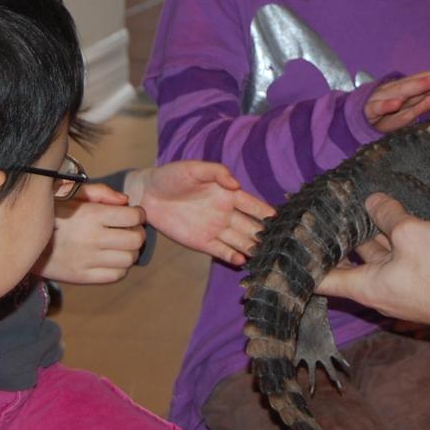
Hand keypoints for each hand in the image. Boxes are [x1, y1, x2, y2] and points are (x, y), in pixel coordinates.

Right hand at [36, 182, 145, 284]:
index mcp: (90, 215)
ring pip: (129, 259)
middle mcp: (91, 239)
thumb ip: (100, 192)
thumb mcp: (70, 193)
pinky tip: (112, 258)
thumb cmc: (51, 213)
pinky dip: (120, 267)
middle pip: (136, 240)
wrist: (22, 241)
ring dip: (130, 251)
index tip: (133, 214)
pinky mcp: (82, 277)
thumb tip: (126, 201)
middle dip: (138, 232)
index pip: (133, 217)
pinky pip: (116, 275)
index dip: (138, 214)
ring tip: (121, 245)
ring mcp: (87, 260)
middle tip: (130, 230)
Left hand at [124, 161, 274, 265]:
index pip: (253, 205)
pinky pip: (221, 251)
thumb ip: (216, 172)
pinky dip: (231, 256)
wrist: (148, 194)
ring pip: (240, 241)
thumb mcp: (194, 168)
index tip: (281, 219)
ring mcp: (215, 229)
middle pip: (250, 226)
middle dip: (264, 234)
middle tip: (280, 243)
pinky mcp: (201, 242)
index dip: (266, 212)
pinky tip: (241, 261)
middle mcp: (226, 213)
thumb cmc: (171, 176)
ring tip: (264, 255)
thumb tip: (236, 185)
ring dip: (251, 247)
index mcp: (227, 194)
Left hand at [317, 193, 429, 330]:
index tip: (288, 248)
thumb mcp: (410, 233)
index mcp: (366, 285)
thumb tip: (373, 201)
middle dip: (342, 235)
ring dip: (374, 231)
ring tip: (363, 201)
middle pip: (351, 262)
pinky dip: (398, 237)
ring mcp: (402, 287)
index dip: (304, 263)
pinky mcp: (423, 281)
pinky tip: (400, 213)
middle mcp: (379, 290)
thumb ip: (387, 214)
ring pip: (380, 255)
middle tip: (328, 209)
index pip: (322, 279)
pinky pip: (402, 257)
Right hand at [364, 70, 429, 133]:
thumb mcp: (414, 105)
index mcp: (411, 88)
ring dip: (418, 85)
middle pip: (423, 83)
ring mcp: (385, 98)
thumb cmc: (390, 109)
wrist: (358, 116)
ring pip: (403, 91)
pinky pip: (378, 108)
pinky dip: (387, 105)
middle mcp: (400, 90)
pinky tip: (396, 103)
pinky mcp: (372, 110)